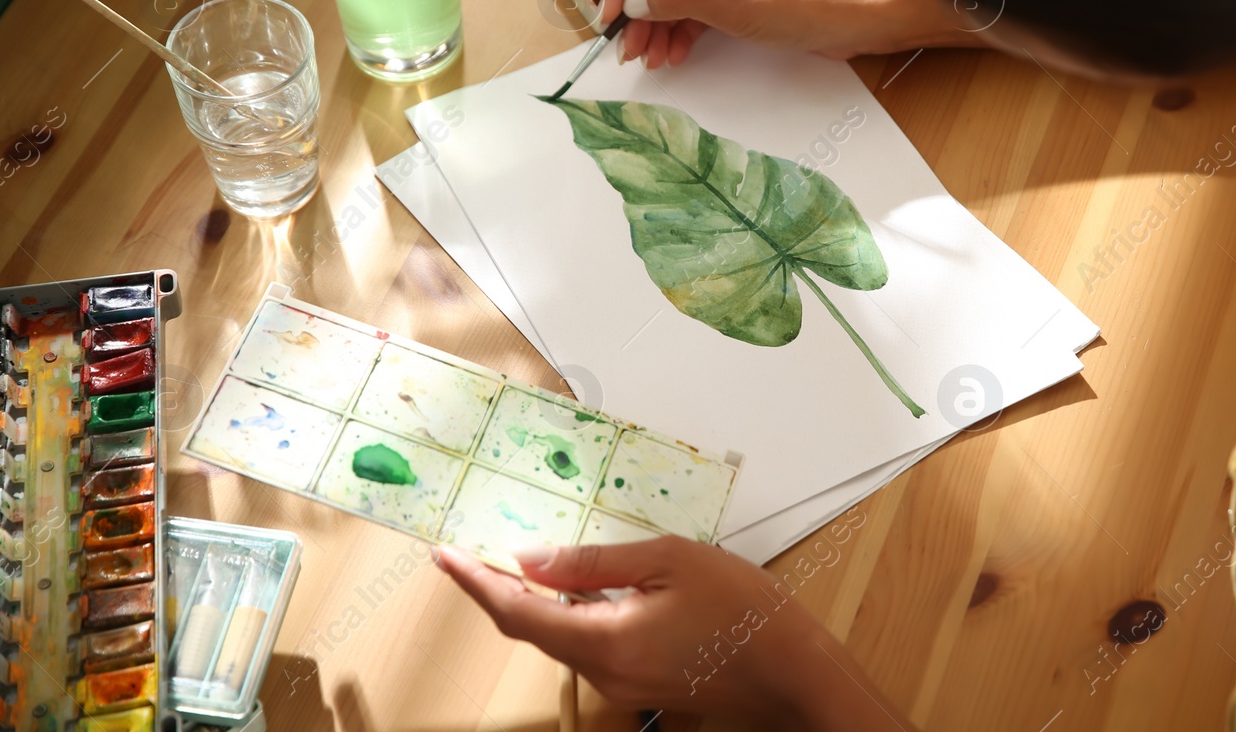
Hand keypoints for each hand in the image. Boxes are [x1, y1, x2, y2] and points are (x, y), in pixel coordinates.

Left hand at [434, 538, 914, 728]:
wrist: (790, 668)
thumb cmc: (741, 607)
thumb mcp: (669, 561)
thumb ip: (595, 562)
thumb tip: (531, 560)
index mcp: (604, 640)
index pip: (519, 611)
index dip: (476, 582)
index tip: (445, 556)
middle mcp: (603, 671)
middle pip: (533, 628)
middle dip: (498, 590)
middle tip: (472, 551)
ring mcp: (621, 683)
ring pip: (561, 637)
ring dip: (537, 601)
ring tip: (520, 558)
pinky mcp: (639, 683)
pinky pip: (591, 645)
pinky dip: (572, 615)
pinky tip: (579, 587)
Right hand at [600, 0, 970, 68]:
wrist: (860, 17)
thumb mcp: (731, 3)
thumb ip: (677, 0)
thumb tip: (638, 1)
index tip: (612, 13)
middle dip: (645, 10)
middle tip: (628, 46)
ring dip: (664, 25)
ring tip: (650, 57)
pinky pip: (705, 3)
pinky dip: (688, 28)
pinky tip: (674, 51)